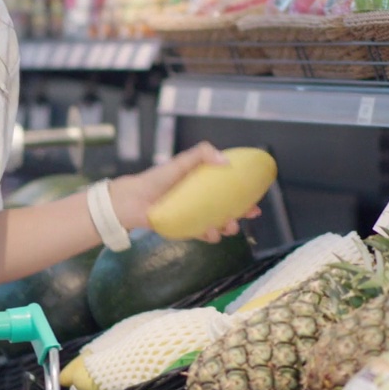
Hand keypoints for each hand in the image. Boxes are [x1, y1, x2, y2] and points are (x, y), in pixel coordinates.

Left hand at [110, 142, 262, 242]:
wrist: (133, 201)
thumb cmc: (157, 179)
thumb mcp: (181, 161)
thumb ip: (202, 154)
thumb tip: (226, 160)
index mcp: (203, 183)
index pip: (228, 189)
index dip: (243, 195)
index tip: (255, 201)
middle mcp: (201, 200)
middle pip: (227, 208)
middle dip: (240, 214)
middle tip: (245, 216)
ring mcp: (194, 216)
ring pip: (217, 223)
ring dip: (227, 227)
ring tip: (228, 227)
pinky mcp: (186, 229)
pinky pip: (202, 234)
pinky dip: (209, 235)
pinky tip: (211, 234)